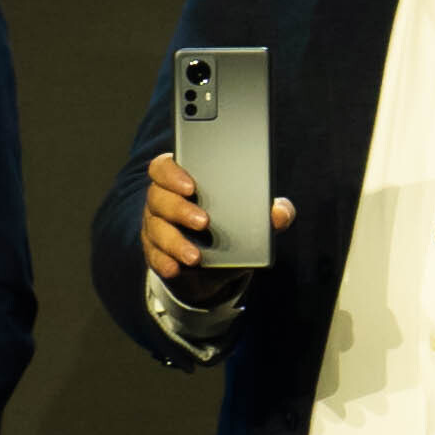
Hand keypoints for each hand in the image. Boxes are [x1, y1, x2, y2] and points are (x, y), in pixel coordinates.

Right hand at [139, 149, 292, 287]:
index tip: (192, 186)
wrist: (215, 266)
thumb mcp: (251, 220)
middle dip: (180, 210)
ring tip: (195, 256)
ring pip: (156, 229)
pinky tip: (176, 268)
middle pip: (159, 197)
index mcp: (182, 180)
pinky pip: (154, 256)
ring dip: (175, 242)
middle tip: (204, 222)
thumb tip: (281, 213)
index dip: (173, 174)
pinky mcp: (154, 252)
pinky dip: (165, 262)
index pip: (164, 167)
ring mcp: (155, 226)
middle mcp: (163, 200)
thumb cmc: (231, 228)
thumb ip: (269, 212)